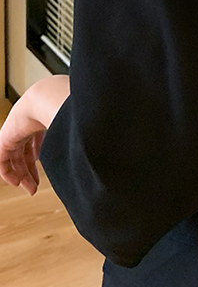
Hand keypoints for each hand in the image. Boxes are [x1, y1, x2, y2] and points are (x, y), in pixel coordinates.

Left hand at [0, 75, 69, 194]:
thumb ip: (80, 136)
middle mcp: (26, 126)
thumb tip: (99, 149)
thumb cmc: (65, 105)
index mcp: (40, 119)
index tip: (48, 165)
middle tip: (36, 185)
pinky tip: (18, 182)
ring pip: (15, 159)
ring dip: (23, 176)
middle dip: (31, 171)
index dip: (40, 153)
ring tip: (31, 189)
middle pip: (26, 152)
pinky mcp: (4, 140)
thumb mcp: (72, 125)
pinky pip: (2, 162)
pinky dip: (9, 174)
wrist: (47, 97)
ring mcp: (14, 133)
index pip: (36, 140)